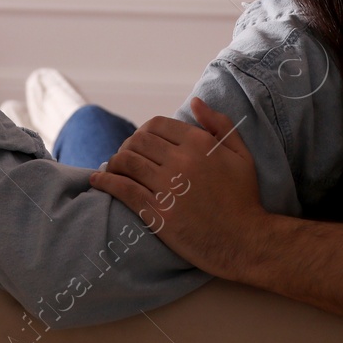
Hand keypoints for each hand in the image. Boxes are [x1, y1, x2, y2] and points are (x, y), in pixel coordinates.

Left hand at [89, 97, 268, 278]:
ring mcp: (167, 187)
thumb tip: (195, 101)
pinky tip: (97, 180)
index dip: (144, 131)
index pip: (156, 124)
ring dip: (114, 162)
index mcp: (200, 143)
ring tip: (113, 168)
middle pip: (138, 141)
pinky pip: (123, 189)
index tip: (142, 142)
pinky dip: (105, 181)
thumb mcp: (241, 155)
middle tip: (126, 156)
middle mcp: (181, 161)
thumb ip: (219, 124)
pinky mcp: (157, 213)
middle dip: (128, 146)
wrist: (245, 241)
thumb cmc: (244, 198)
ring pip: (127, 162)